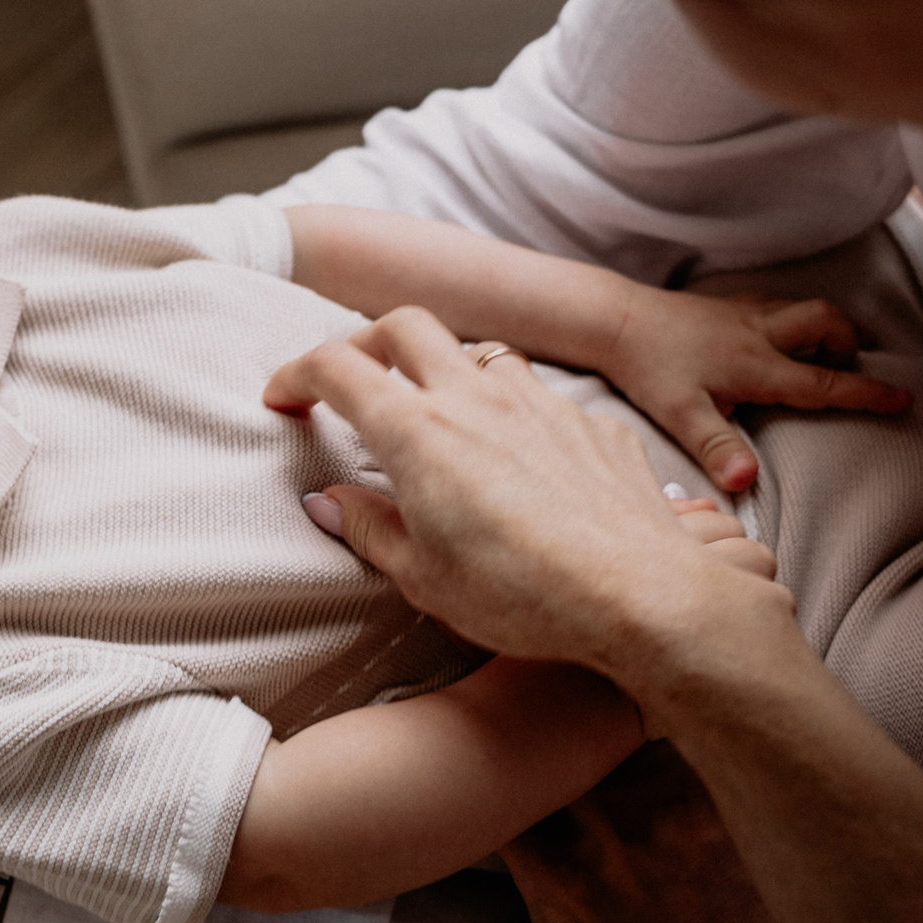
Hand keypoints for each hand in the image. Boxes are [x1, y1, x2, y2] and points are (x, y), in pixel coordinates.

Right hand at [268, 307, 788, 683]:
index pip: (336, 367)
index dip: (297, 373)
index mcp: (416, 432)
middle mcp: (475, 398)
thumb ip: (368, 528)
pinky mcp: (590, 424)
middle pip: (405, 326)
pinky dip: (514, 418)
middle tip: (353, 380)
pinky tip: (522, 466)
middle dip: (367, 341)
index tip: (282, 398)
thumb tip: (327, 502)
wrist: (640, 595)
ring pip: (480, 355)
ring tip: (443, 422)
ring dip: (449, 374)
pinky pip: (541, 400)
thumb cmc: (522, 596)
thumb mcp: (423, 578)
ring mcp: (540, 403)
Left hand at [602, 288, 908, 492]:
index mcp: (757, 365)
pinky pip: (773, 303)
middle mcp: (758, 333)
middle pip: (825, 321)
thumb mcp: (681, 415)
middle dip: (848, 341)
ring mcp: (741, 314)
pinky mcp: (723, 305)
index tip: (905, 398)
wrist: (612, 320)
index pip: (824, 382)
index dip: (867, 392)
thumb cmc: (648, 369)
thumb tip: (748, 483)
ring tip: (823, 350)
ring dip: (822, 325)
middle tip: (850, 365)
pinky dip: (790, 316)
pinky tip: (775, 334)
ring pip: (801, 307)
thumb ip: (718, 448)